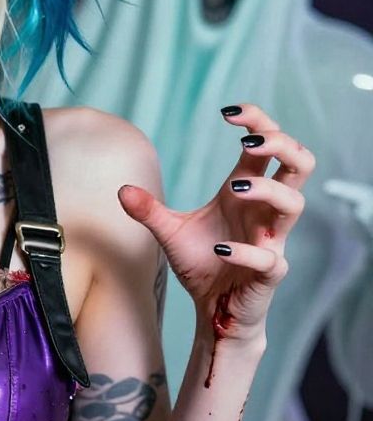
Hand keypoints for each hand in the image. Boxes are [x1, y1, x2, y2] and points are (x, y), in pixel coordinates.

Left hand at [117, 104, 311, 342]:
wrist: (214, 308)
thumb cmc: (203, 264)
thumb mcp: (170, 233)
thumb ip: (149, 210)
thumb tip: (122, 190)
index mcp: (244, 192)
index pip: (267, 146)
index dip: (258, 121)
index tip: (228, 111)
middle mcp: (263, 211)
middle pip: (299, 165)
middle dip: (282, 144)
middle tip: (250, 140)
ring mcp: (270, 240)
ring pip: (294, 204)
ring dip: (267, 190)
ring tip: (234, 188)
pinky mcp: (268, 272)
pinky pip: (269, 258)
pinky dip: (245, 251)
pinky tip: (219, 249)